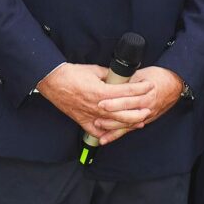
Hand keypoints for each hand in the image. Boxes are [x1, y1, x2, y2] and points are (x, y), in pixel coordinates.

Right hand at [36, 63, 150, 139]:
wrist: (53, 81)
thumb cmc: (71, 74)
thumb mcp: (94, 70)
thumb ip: (109, 75)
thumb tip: (120, 76)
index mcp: (102, 92)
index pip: (127, 91)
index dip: (141, 88)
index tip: (150, 86)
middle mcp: (98, 106)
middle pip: (125, 113)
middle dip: (139, 110)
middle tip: (149, 107)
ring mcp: (90, 116)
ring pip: (114, 124)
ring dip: (128, 123)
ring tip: (139, 122)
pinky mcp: (82, 121)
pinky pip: (97, 131)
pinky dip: (107, 133)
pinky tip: (114, 132)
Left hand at [93, 66, 184, 145]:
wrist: (175, 84)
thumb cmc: (160, 77)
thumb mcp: (143, 74)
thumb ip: (128, 80)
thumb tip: (111, 81)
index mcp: (146, 94)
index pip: (128, 100)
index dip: (114, 102)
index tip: (101, 102)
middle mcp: (147, 107)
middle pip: (127, 115)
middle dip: (111, 118)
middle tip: (96, 118)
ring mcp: (146, 115)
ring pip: (128, 125)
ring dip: (112, 128)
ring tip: (98, 128)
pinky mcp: (145, 120)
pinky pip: (130, 129)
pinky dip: (117, 134)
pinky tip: (106, 138)